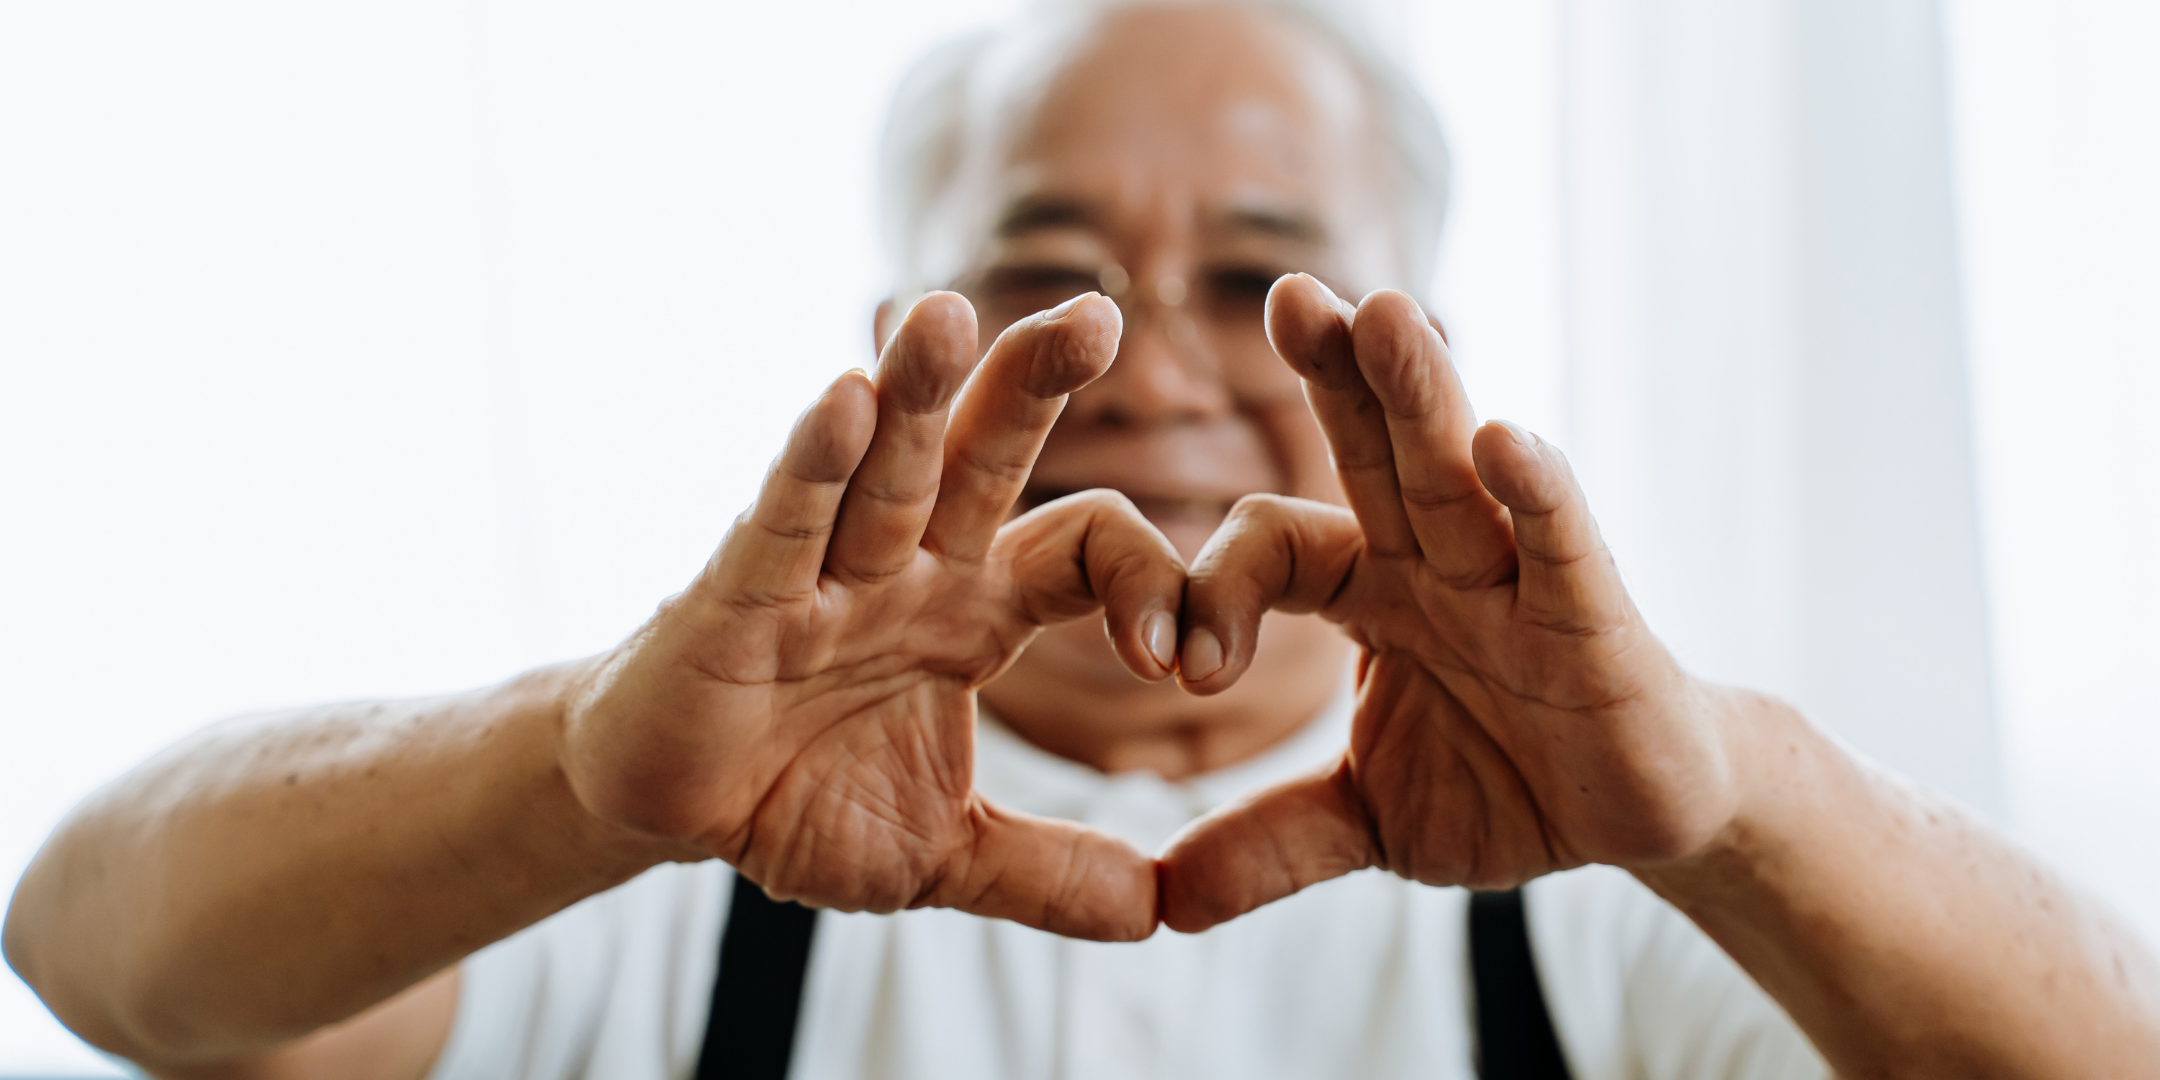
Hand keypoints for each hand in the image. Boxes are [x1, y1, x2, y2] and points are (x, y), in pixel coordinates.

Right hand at [561, 292, 1179, 941]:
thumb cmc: (801, 798)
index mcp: (974, 610)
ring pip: (881, 466)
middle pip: (983, 456)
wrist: (668, 812)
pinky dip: (809, 465)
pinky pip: (782, 520)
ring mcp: (821, 571)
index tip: (1184, 665)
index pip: (1084, 554)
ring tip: (945, 311)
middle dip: (1034, 384)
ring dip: (912, 390)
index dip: (1143, 587)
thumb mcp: (945, 856)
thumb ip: (1048, 875)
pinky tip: (840, 397)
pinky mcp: (735, 595)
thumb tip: (1161, 913)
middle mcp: (907, 567)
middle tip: (1101, 316)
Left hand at [1158, 275, 1741, 931]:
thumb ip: (1270, 845)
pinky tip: (1511, 443)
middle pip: (1375, 454)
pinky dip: (1538, 499)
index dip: (1220, 590)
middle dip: (1334, 375)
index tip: (1176, 666)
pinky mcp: (1596, 620)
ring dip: (1423, 394)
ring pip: (1460, 475)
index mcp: (1373, 593)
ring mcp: (1517, 581)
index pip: (1278, 551)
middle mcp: (1439, 563)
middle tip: (1287, 294)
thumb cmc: (1506, 785)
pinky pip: (1563, 548)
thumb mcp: (1369, 823)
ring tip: (1383, 311)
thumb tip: (1164, 905)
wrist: (1642, 816)